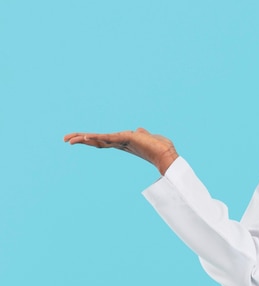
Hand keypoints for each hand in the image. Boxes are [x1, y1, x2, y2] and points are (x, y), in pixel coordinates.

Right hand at [64, 128, 178, 174]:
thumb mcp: (148, 137)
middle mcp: (120, 143)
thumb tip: (139, 130)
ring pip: (99, 139)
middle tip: (65, 139)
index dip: (90, 139)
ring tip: (69, 139)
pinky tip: (85, 137)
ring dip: (84, 138)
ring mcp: (122, 142)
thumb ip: (142, 134)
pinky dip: (97, 137)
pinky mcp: (126, 139)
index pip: (103, 140)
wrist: (167, 155)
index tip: (77, 138)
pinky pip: (108, 138)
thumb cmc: (159, 148)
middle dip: (81, 139)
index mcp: (123, 142)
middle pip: (97, 141)